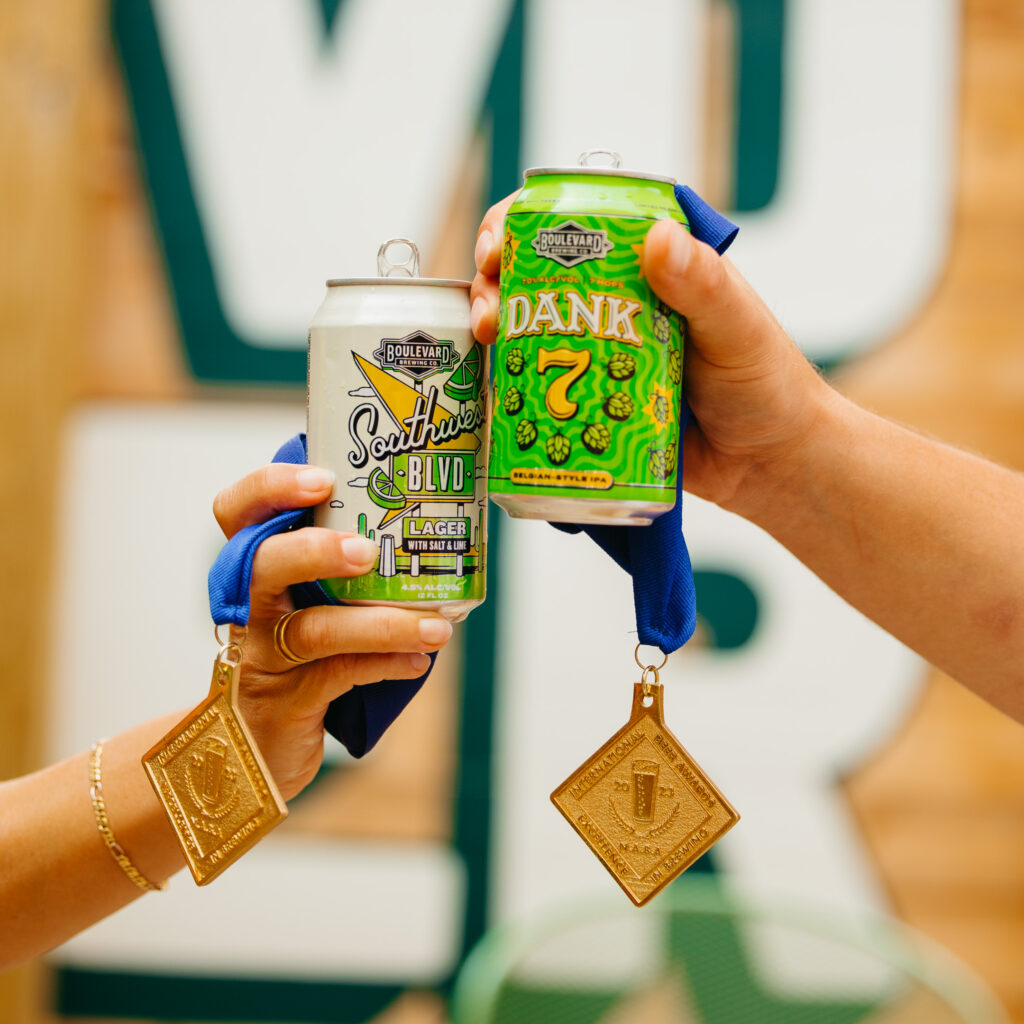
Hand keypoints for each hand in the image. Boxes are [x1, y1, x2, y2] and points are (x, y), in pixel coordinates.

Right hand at [211, 465, 453, 799]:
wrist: (251, 751)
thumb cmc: (294, 659)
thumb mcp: (305, 603)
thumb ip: (342, 570)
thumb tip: (428, 530)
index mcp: (250, 570)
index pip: (238, 511)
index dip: (270, 488)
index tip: (322, 479)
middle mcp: (247, 608)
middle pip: (263, 564)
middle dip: (316, 551)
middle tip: (367, 551)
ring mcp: (261, 657)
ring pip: (312, 631)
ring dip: (380, 625)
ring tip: (437, 627)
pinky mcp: (285, 703)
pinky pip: (338, 677)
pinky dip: (385, 666)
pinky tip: (420, 661)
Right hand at [470, 197, 836, 519]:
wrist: (766, 463)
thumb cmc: (765, 383)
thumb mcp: (737, 327)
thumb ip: (703, 284)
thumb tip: (656, 237)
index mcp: (642, 267)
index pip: (572, 223)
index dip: (522, 224)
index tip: (500, 244)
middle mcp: (607, 305)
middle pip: (528, 275)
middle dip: (491, 281)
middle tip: (486, 308)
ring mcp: (590, 357)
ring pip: (521, 331)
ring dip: (489, 331)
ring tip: (484, 343)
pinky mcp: (583, 407)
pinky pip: (533, 392)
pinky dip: (505, 390)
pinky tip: (491, 394)